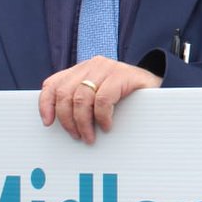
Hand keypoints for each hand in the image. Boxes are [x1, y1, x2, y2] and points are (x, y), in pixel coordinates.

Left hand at [38, 57, 162, 143]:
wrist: (156, 86)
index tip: (48, 123)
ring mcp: (107, 68)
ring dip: (83, 123)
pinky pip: (103, 100)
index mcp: (82, 70)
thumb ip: (80, 101)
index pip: (53, 83)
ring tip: (90, 136)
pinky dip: (102, 117)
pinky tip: (107, 126)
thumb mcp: (98, 95)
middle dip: (67, 120)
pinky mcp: (122, 75)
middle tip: (77, 136)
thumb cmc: (126, 97)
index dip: (46, 104)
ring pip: (81, 98)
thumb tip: (56, 122)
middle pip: (64, 94)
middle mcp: (91, 65)